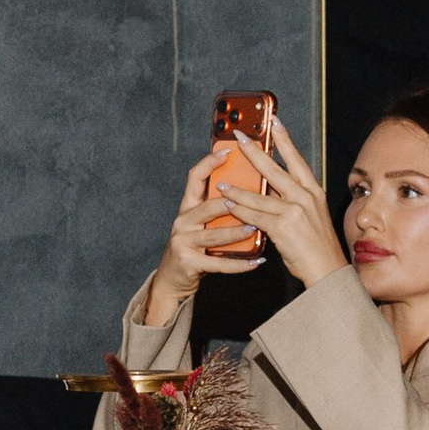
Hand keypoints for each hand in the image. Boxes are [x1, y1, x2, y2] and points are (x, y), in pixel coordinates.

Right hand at [147, 150, 266, 321]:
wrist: (172, 279)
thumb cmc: (194, 247)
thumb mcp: (202, 224)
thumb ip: (219, 209)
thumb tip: (250, 191)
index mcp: (188, 207)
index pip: (195, 178)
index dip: (209, 163)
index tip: (228, 150)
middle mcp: (183, 221)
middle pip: (207, 207)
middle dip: (229, 202)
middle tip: (250, 199)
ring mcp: (183, 242)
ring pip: (213, 235)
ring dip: (235, 232)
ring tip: (255, 228)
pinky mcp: (189, 263)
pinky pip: (218, 263)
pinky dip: (239, 264)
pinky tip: (256, 262)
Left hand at [238, 117, 348, 289]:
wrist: (327, 271)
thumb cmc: (318, 246)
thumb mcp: (312, 216)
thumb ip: (293, 200)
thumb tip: (271, 188)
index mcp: (314, 191)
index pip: (296, 159)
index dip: (284, 139)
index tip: (274, 121)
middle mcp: (305, 197)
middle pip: (274, 169)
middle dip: (253, 152)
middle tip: (238, 138)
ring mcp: (294, 211)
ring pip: (259, 195)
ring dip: (237, 188)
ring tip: (221, 181)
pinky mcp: (283, 227)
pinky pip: (255, 216)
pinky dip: (240, 210)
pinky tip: (228, 204)